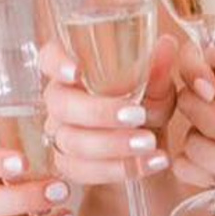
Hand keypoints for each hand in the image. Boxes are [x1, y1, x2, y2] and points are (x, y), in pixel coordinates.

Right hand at [40, 34, 179, 186]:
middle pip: (62, 105)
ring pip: (73, 142)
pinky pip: (84, 171)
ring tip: (150, 143)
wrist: (150, 150)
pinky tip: (151, 163)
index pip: (49, 58)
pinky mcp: (70, 166)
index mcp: (74, 73)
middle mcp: (60, 102)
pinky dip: (120, 168)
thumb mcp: (157, 89)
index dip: (56, 63)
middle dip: (99, 112)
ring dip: (114, 144)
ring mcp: (61, 134)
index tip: (76, 72)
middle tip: (138, 115)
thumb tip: (166, 44)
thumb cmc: (146, 107)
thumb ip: (157, 71)